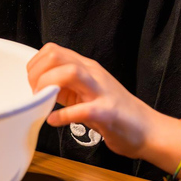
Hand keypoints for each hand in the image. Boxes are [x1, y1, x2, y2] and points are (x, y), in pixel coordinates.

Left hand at [26, 43, 162, 158]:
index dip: (35, 65)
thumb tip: (41, 88)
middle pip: (56, 56)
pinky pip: (81, 110)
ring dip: (48, 85)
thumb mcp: (87, 93)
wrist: (148, 129)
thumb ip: (66, 88)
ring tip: (43, 100)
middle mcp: (93, 74)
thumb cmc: (116, 112)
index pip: (53, 51)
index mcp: (87, 67)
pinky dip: (63, 116)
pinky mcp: (107, 113)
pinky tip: (54, 121)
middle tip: (35, 93)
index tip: (32, 84)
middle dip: (37, 73)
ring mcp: (101, 91)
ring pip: (70, 73)